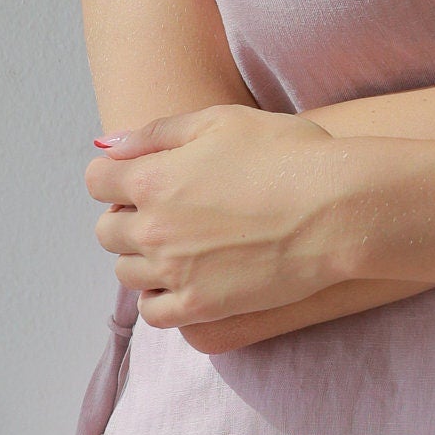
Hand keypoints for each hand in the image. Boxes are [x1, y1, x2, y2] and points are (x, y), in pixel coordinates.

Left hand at [83, 102, 371, 328]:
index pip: (97, 180)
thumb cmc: (288, 155)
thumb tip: (108, 146)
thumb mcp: (221, 121)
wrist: (338, 210)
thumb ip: (157, 132)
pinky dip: (160, 297)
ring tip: (182, 246)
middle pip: (106, 230)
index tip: (144, 176)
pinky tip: (185, 281)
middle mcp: (152, 228)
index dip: (117, 175)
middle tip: (169, 211)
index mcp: (151, 178)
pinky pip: (154, 312)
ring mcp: (174, 272)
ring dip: (143, 258)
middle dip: (128, 218)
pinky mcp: (201, 307)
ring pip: (126, 273)